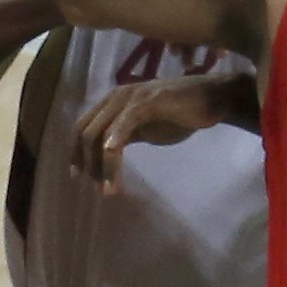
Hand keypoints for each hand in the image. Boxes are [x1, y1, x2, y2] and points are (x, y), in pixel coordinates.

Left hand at [70, 72, 252, 191]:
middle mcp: (115, 96)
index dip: (76, 152)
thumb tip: (107, 154)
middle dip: (86, 162)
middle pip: (85, 131)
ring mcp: (131, 98)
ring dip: (102, 164)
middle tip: (95, 187)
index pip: (83, 126)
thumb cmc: (180, 113)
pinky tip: (111, 156)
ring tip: (109, 189)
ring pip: (102, 132)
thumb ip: (125, 135)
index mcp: (112, 101)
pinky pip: (125, 123)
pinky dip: (115, 142)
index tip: (78, 176)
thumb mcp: (145, 128)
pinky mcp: (147, 102)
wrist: (210, 100)